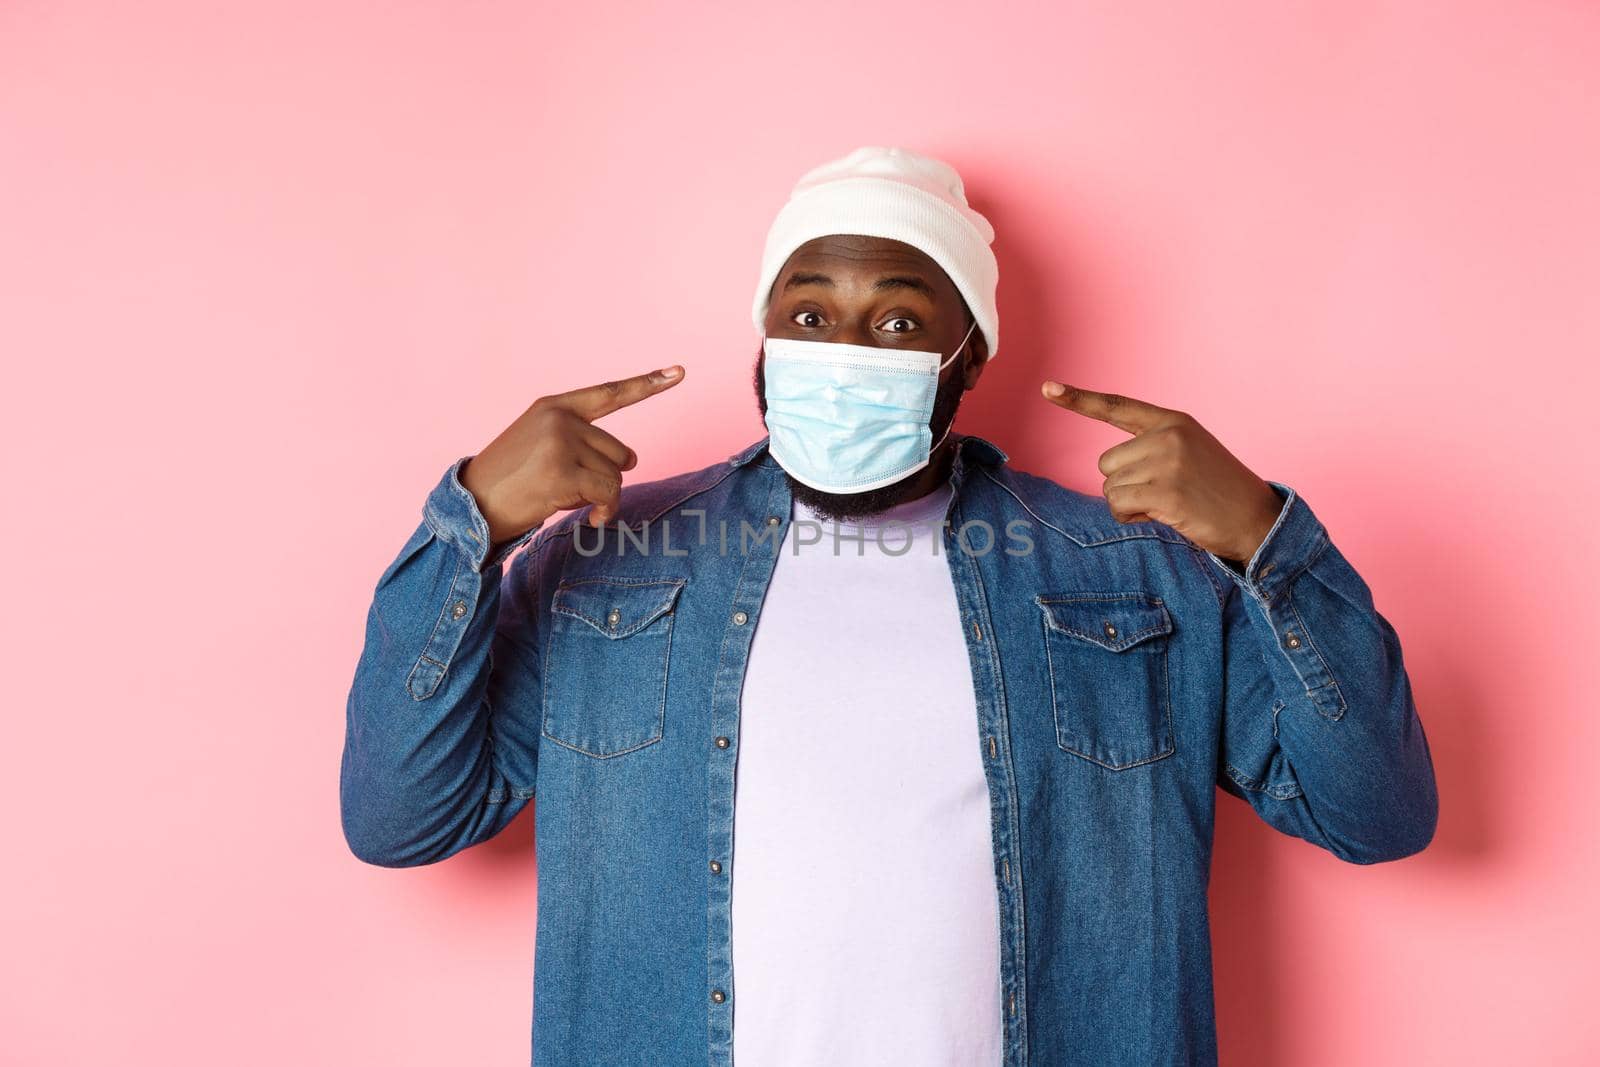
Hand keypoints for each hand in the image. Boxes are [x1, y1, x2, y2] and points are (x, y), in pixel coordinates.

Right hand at [461, 366, 684, 542]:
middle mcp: (559, 419)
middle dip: (606, 476)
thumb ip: (581, 439)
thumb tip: (632, 458)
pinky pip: (608, 494)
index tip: (679, 372)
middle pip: (620, 451)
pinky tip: (588, 518)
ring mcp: (560, 444)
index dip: (647, 384)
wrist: (473, 504)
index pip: (609, 393)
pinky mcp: (562, 472)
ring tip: (570, 500)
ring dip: (603, 497)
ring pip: (617, 475)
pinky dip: (605, 511)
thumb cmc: (510, 480)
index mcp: (554, 406)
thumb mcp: (539, 443)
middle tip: (574, 488)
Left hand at [1041, 380, 1283, 563]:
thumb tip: (1111, 469)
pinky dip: (1131, 516)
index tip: (1047, 388)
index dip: (1079, 399)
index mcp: (1173, 421)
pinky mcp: (1165, 491)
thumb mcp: (1190, 452)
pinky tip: (1161, 515)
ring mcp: (1167, 462)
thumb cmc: (1218, 490)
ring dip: (1129, 504)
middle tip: (1163, 492)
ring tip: (1168, 504)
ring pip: (1110, 487)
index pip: (1117, 407)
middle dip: (1125, 484)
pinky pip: (1118, 505)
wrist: (1256, 518)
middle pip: (1106, 463)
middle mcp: (1168, 436)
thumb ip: (1153, 447)